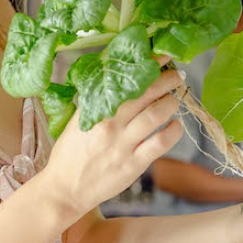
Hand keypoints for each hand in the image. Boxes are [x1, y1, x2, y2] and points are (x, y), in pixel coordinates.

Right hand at [41, 57, 183, 223]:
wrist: (65, 189)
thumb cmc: (71, 153)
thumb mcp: (78, 121)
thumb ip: (95, 101)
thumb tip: (114, 78)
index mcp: (95, 109)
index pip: (124, 79)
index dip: (147, 64)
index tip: (161, 53)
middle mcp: (110, 124)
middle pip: (145, 92)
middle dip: (166, 79)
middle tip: (177, 75)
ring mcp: (123, 144)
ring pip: (156, 114)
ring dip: (171, 102)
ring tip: (175, 98)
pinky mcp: (134, 164)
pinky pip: (160, 143)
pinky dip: (173, 131)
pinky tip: (176, 125)